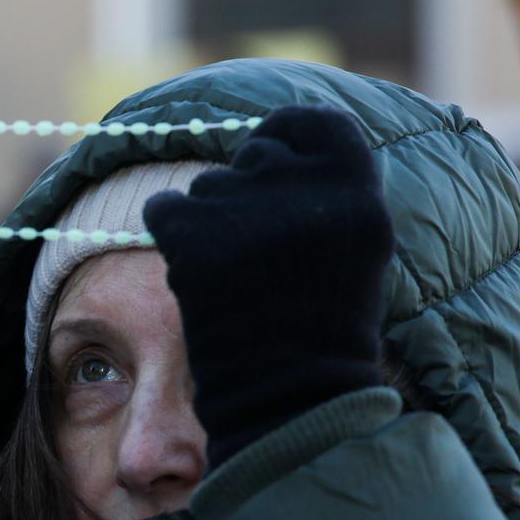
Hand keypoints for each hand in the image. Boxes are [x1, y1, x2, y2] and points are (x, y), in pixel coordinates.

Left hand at [143, 105, 393, 468]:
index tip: (274, 166)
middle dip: (247, 194)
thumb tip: (280, 141)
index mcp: (355, 187)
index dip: (286, 138)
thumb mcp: (357, 249)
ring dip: (211, 224)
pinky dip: (171, 237)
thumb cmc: (324, 331)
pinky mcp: (191, 236)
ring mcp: (244, 209)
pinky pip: (163, 208)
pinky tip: (197, 279)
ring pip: (206, 187)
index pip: (310, 122)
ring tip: (237, 283)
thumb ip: (329, 191)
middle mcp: (302, 189)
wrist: (288, 398)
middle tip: (257, 258)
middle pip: (254, 155)